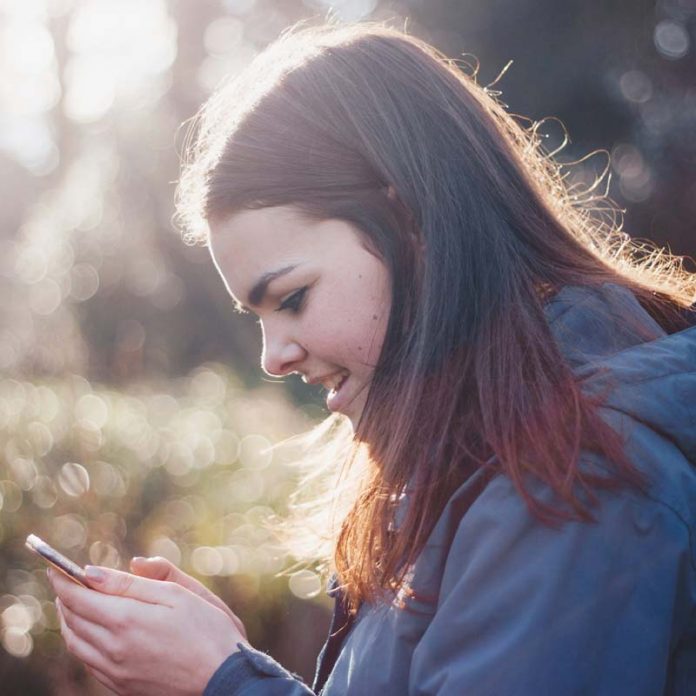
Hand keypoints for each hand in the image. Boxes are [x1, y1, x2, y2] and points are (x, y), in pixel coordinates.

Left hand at [48, 565, 246, 695]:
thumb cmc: (207, 629)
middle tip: (65, 580)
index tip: (54, 565)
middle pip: (72, 619)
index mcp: (126, 620)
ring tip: (75, 602)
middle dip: (65, 596)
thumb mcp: (176, 594)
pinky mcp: (121, 687)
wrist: (224, 679)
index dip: (62, 579)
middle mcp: (113, 649)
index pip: (77, 597)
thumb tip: (93, 572)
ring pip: (75, 643)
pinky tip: (92, 631)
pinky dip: (81, 641)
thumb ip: (133, 582)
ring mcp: (115, 672)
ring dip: (69, 619)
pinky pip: (88, 662)